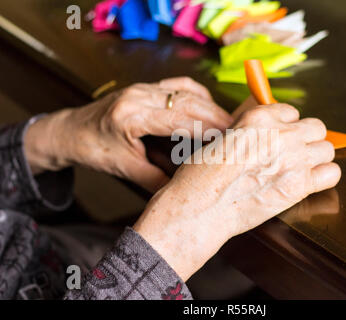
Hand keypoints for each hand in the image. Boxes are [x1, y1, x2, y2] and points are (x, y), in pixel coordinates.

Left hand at [24, 77, 232, 192]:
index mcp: (131, 116)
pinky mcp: (146, 87)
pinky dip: (197, 96)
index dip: (208, 129)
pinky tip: (208, 108)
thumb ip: (157, 179)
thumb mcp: (125, 169)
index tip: (231, 139)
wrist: (71, 130)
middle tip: (240, 131)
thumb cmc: (94, 149)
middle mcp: (139, 95)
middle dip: (217, 115)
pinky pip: (179, 85)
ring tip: (229, 123)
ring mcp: (143, 87)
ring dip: (210, 105)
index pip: (179, 119)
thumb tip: (187, 188)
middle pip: (187, 100)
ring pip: (186, 91)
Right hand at [134, 104, 340, 279]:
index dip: (286, 125)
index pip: (291, 111)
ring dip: (316, 157)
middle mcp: (281, 134)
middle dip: (306, 138)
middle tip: (293, 151)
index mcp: (260, 118)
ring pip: (327, 149)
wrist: (201, 207)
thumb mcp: (224, 137)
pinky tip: (309, 181)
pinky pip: (332, 173)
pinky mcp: (300, 186)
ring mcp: (294, 159)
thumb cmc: (203, 175)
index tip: (280, 135)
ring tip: (300, 167)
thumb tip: (267, 130)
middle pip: (316, 127)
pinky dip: (323, 177)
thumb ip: (251, 129)